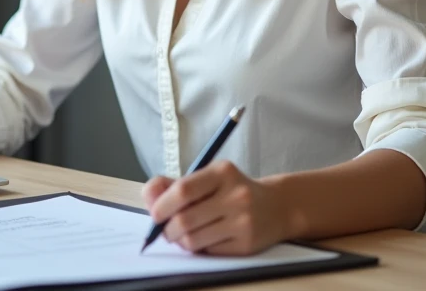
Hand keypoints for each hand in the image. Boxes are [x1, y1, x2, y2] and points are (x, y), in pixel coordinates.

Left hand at [143, 160, 300, 255]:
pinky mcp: (247, 244)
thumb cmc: (231, 191)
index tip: (155, 214)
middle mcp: (236, 195)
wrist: (276, 207)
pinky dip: (199, 249)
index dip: (162, 205)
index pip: (183, 190)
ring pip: (194, 240)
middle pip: (185, 219)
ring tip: (184, 235)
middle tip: (166, 229)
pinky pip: (209, 252)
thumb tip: (149, 195)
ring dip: (181, 241)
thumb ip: (175, 184)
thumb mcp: (208, 178)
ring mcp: (243, 221)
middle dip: (167, 229)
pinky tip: (206, 238)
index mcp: (222, 172)